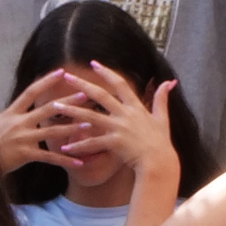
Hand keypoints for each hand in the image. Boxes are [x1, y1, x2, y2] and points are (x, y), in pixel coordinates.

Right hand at [0, 67, 78, 175]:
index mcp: (12, 112)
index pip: (31, 92)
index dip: (47, 81)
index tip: (62, 72)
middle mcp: (19, 123)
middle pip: (47, 109)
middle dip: (67, 102)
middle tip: (85, 95)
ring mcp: (23, 139)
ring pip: (52, 131)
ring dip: (71, 128)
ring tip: (89, 124)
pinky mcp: (25, 155)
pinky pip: (49, 157)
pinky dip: (65, 160)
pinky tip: (79, 161)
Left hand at [53, 63, 177, 184]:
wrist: (160, 162)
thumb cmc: (161, 142)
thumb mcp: (163, 118)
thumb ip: (162, 99)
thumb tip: (169, 82)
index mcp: (135, 107)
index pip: (119, 84)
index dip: (106, 72)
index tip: (93, 63)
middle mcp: (125, 114)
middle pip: (100, 95)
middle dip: (82, 84)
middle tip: (66, 76)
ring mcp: (119, 128)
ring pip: (91, 116)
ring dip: (72, 110)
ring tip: (55, 106)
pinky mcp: (115, 143)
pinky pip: (93, 143)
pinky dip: (79, 145)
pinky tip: (65, 147)